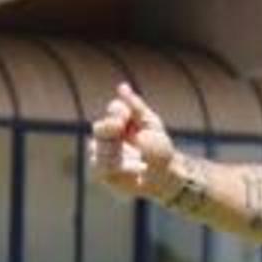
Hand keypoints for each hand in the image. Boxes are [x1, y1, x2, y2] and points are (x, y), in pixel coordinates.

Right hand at [87, 81, 175, 199]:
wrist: (165, 175)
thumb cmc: (159, 149)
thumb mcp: (150, 124)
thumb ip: (136, 107)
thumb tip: (122, 86)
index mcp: (121, 120)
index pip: (114, 109)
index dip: (119, 112)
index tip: (127, 118)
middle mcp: (109, 135)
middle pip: (100, 127)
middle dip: (110, 130)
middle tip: (122, 135)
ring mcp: (103, 153)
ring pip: (97, 148)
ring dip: (116, 153)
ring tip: (138, 163)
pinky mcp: (101, 171)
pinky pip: (99, 166)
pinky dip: (117, 168)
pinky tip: (136, 169)